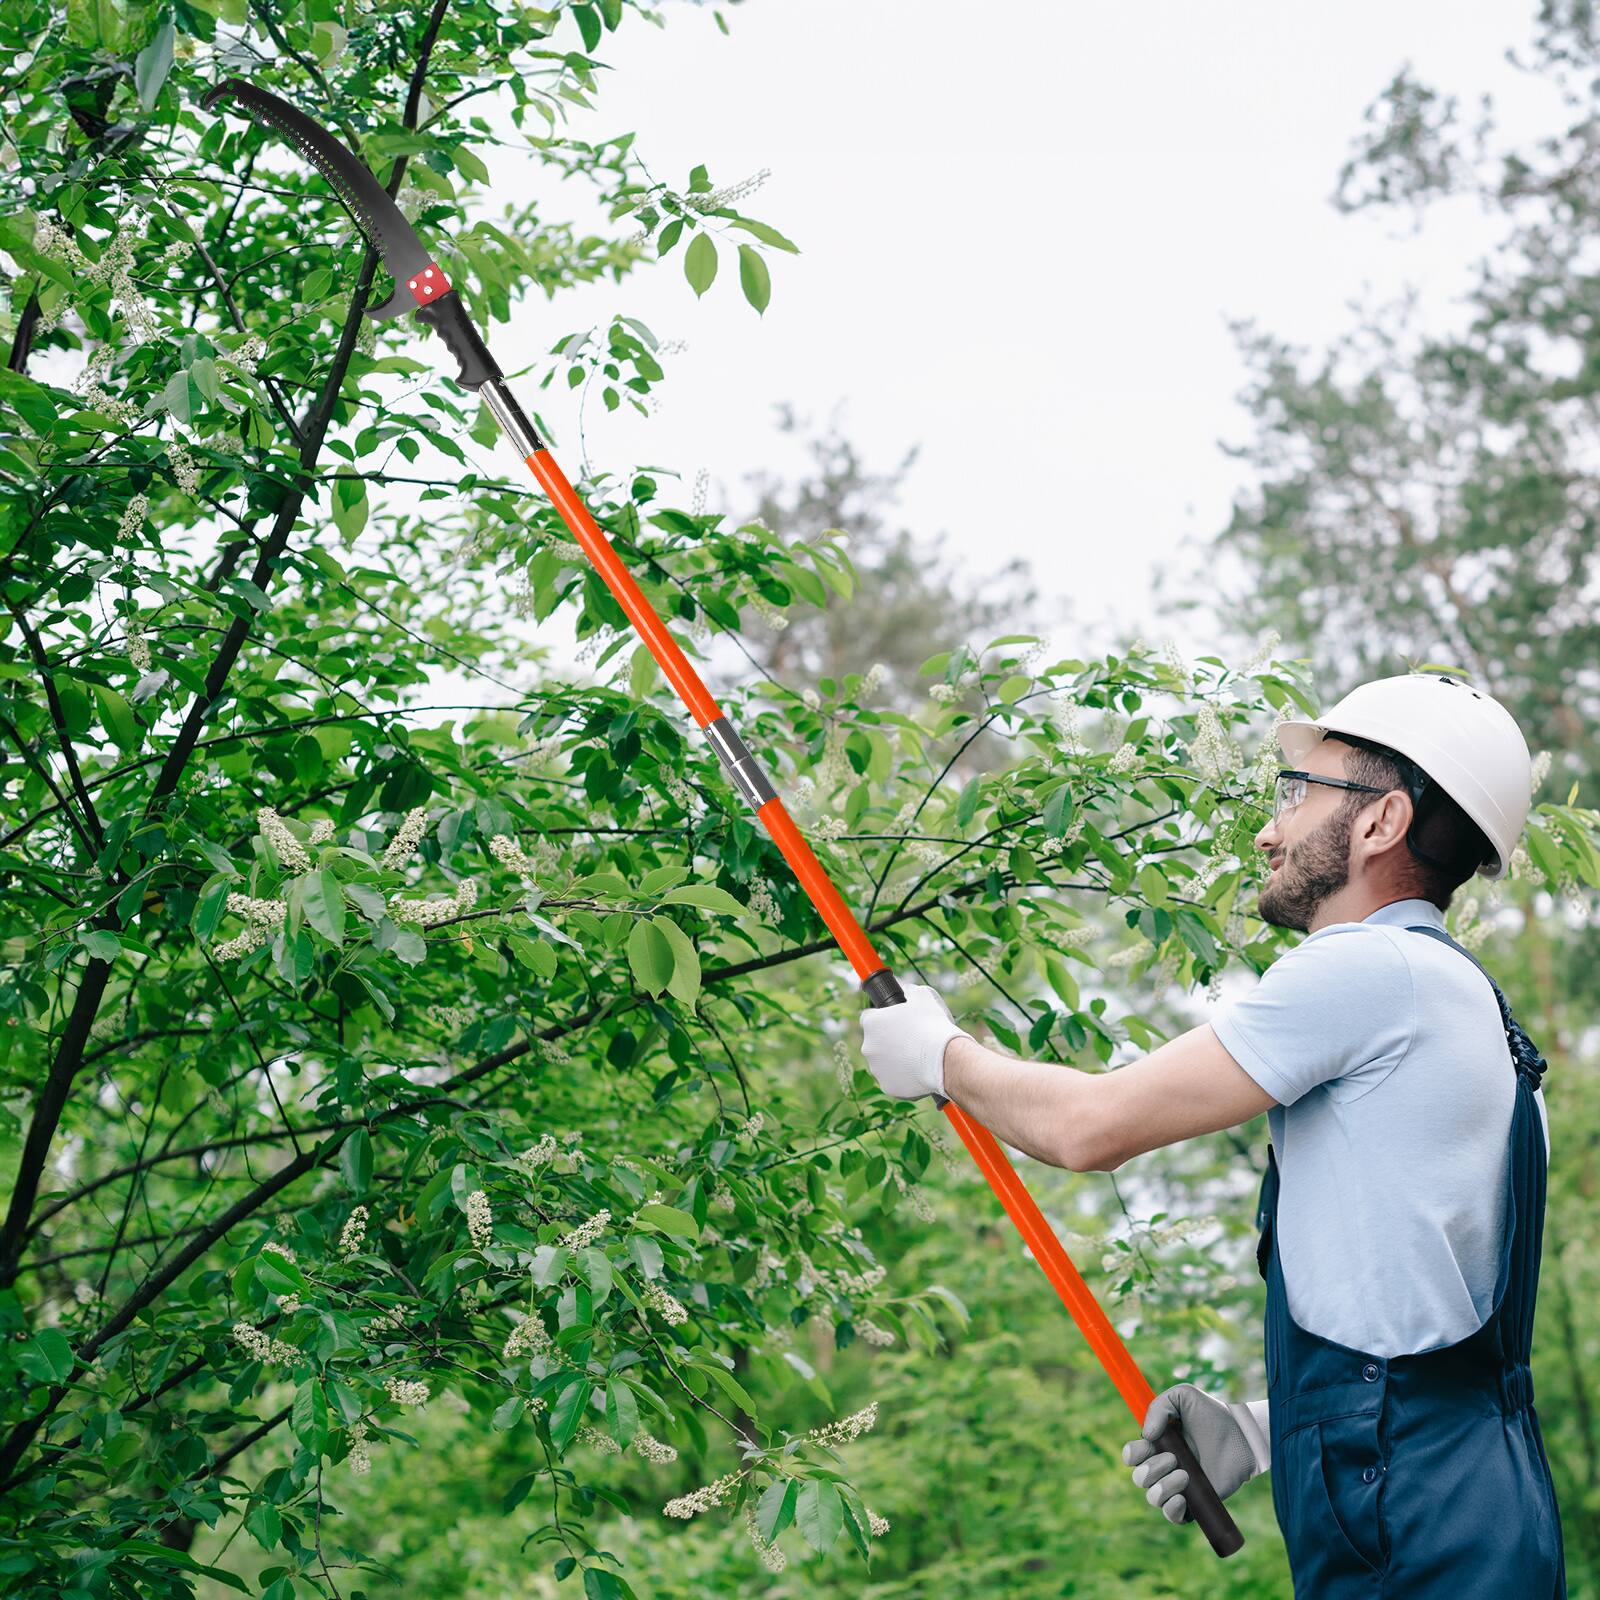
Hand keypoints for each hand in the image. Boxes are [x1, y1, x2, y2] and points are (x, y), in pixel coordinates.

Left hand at [859, 982, 970, 1100]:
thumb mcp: (922, 996)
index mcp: (872, 1023)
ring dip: (894, 1059)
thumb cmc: (933, 1025)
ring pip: (883, 1063)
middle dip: (888, 1041)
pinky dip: (902, 1077)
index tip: (894, 1021)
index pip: (869, 1017)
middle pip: (875, 1042)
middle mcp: (868, 1046)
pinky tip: (917, 1071)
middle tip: (909, 1040)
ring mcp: (877, 1069)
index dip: (882, 1018)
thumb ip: (909, 991)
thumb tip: (906, 990)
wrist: (945, 1058)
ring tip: (916, 1057)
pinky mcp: (887, 1087)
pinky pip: (893, 1080)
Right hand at [1121, 1384, 1266, 1524]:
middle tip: (1176, 1459)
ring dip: (1164, 1487)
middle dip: (1153, 1469)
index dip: (1133, 1454)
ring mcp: (1178, 1486)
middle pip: (1140, 1478)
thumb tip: (1147, 1436)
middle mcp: (1164, 1467)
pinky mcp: (1194, 1503)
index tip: (1148, 1445)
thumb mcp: (1183, 1396)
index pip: (1132, 1455)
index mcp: (1158, 1444)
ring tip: (1185, 1476)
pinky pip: (1172, 1516)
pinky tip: (1182, 1499)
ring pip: (1153, 1497)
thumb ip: (1158, 1407)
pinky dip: (1171, 1510)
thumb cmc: (1212, 1414)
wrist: (1241, 1436)